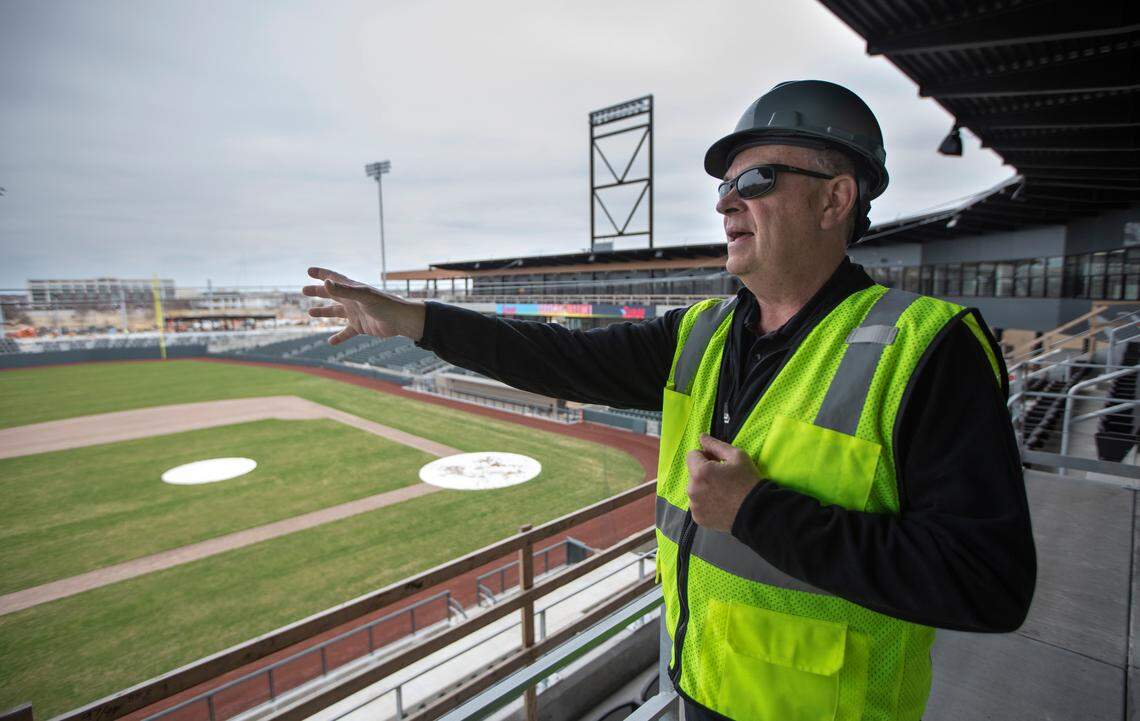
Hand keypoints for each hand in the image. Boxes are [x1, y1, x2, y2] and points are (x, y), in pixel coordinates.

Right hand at [302, 267, 426, 344]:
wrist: (401, 320)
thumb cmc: (384, 304)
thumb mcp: (362, 296)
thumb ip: (343, 290)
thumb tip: (325, 283)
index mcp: (352, 289)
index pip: (334, 278)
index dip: (322, 274)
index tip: (309, 271)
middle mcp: (353, 300)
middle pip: (332, 294)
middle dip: (318, 292)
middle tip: (304, 290)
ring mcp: (356, 313)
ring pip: (336, 312)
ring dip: (324, 312)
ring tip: (310, 313)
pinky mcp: (361, 327)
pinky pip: (346, 332)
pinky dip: (338, 337)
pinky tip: (330, 342)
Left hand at [685, 433, 760, 531]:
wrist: (757, 513)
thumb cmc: (748, 481)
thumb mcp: (737, 456)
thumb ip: (715, 445)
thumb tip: (701, 436)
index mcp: (700, 472)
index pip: (692, 455)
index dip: (705, 456)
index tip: (718, 462)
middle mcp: (692, 489)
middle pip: (693, 473)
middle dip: (704, 472)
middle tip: (723, 478)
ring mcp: (694, 506)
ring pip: (694, 489)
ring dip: (704, 487)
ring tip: (723, 492)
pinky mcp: (698, 518)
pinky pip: (697, 504)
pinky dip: (706, 503)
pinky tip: (721, 504)